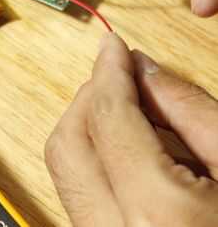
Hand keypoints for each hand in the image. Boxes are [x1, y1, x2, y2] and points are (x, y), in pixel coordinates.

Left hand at [45, 33, 217, 225]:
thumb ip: (191, 111)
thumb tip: (144, 71)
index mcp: (157, 215)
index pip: (107, 119)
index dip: (108, 73)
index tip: (112, 47)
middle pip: (67, 143)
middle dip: (91, 100)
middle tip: (122, 77)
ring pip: (67, 169)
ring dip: (91, 129)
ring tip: (139, 115)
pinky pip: (81, 195)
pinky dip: (99, 161)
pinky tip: (138, 154)